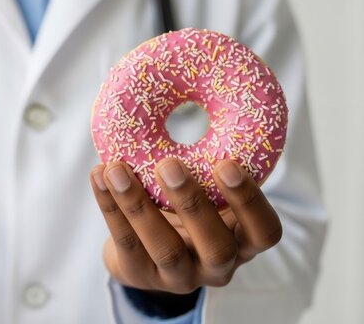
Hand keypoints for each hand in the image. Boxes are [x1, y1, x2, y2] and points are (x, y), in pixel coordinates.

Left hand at [90, 158, 281, 293]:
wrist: (145, 253)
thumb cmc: (185, 211)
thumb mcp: (208, 193)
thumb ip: (210, 163)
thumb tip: (202, 88)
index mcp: (242, 241)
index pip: (265, 232)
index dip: (250, 202)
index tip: (227, 163)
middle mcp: (217, 266)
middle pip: (217, 248)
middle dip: (192, 204)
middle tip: (169, 165)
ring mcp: (179, 277)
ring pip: (163, 249)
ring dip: (138, 206)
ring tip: (116, 168)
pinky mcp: (140, 277)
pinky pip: (125, 243)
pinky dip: (109, 206)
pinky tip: (99, 175)